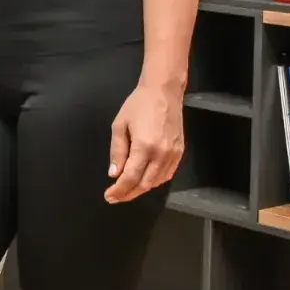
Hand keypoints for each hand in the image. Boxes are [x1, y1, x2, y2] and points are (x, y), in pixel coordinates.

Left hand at [105, 85, 184, 203]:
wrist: (163, 92)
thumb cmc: (138, 105)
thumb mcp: (120, 125)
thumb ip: (117, 152)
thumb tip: (114, 174)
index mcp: (144, 147)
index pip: (130, 177)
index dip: (119, 190)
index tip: (109, 197)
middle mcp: (161, 154)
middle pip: (144, 184)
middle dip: (128, 193)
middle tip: (115, 197)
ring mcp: (173, 155)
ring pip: (157, 182)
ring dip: (141, 189)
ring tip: (127, 190)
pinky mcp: (180, 153)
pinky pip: (167, 174)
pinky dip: (155, 181)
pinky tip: (144, 180)